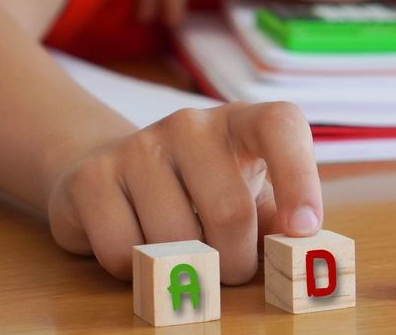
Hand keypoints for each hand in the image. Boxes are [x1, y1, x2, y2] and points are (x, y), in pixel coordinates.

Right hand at [45, 102, 321, 283]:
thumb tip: (304, 253)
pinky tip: (140, 248)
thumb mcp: (252, 195)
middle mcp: (191, 124)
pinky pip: (123, 251)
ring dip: (186, 271)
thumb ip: (281, 220)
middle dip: (237, 262)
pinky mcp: (92, 177)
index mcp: (242, 122)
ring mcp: (139, 145)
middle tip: (232, 270)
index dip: (299, 178)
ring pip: (176, 240)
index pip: (280, 127)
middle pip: (230, 211)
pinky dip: (138, 272)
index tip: (303, 229)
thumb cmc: (206, 190)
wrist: (116, 170)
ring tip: (185, 255)